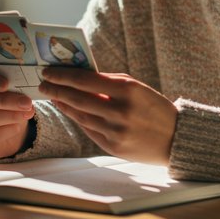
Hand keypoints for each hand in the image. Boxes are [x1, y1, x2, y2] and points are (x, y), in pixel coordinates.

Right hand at [0, 67, 34, 158]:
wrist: (1, 128)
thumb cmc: (0, 100)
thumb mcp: (2, 88)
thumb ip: (6, 84)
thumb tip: (22, 84)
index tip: (7, 83)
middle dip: (4, 100)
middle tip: (26, 102)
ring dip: (8, 116)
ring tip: (27, 113)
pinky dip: (6, 130)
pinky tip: (18, 126)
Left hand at [38, 67, 177, 164]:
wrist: (176, 138)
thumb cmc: (155, 108)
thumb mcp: (138, 88)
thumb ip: (110, 83)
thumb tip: (79, 77)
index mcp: (128, 90)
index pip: (86, 80)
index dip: (64, 76)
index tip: (49, 72)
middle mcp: (120, 111)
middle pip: (78, 99)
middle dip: (57, 90)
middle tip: (43, 84)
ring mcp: (115, 131)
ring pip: (81, 115)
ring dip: (64, 105)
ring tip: (53, 96)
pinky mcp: (113, 147)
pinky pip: (89, 130)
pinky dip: (77, 119)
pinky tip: (69, 111)